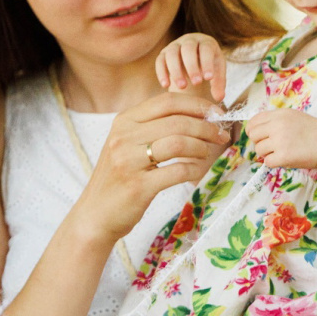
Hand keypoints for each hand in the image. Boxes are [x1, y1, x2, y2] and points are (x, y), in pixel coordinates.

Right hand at [72, 91, 230, 245]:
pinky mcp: (138, 186)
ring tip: (206, 153)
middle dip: (206, 127)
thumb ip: (153, 127)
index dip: (197, 105)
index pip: (167, 101)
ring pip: (179, 142)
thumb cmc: (118, 178)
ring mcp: (128, 161)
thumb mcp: (127, 144)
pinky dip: (195, 170)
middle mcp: (123, 137)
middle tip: (220, 136)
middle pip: (177, 121)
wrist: (96, 213)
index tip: (216, 113)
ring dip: (201, 147)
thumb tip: (197, 115)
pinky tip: (197, 171)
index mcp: (124, 121)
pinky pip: (178, 171)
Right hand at [156, 32, 226, 101]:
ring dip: (176, 70)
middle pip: (188, 49)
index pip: (206, 48)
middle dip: (192, 66)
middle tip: (197, 83)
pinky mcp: (163, 54)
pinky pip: (160, 61)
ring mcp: (174, 46)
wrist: (194, 58)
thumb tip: (219, 98)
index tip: (208, 78)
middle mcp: (189, 40)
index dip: (207, 62)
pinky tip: (166, 85)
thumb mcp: (216, 72)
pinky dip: (162, 72)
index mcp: (205, 42)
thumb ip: (218, 84)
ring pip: (172, 54)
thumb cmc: (207, 65)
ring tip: (183, 87)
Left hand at [247, 108, 316, 170]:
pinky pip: (268, 162)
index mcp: (281, 114)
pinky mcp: (283, 156)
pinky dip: (275, 163)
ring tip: (284, 152)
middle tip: (272, 147)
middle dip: (260, 143)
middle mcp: (278, 125)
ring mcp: (280, 141)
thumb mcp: (296, 118)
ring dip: (268, 154)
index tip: (258, 137)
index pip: (254, 121)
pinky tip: (287, 159)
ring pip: (259, 150)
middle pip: (253, 136)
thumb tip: (257, 130)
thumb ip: (277, 121)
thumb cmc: (316, 133)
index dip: (253, 130)